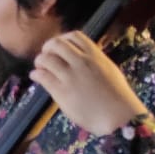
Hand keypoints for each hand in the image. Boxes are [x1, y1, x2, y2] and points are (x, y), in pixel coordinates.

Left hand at [29, 31, 146, 135]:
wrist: (119, 117)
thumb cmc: (118, 98)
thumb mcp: (110, 70)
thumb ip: (95, 62)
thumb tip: (83, 58)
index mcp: (95, 56)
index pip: (74, 36)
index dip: (63, 39)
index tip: (59, 47)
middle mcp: (81, 62)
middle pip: (56, 44)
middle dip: (47, 48)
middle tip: (45, 57)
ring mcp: (70, 76)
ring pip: (46, 59)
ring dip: (39, 61)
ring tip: (40, 68)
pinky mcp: (62, 91)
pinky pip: (42, 76)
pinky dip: (36, 74)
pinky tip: (36, 77)